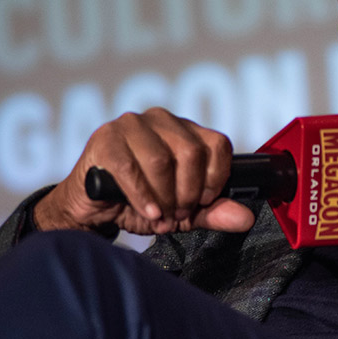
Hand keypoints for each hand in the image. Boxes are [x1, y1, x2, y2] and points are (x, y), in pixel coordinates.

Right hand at [34, 107, 255, 235]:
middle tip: (177, 213)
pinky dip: (142, 194)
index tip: (203, 201)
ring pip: (162, 159)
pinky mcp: (105, 138)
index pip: (218, 144)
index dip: (215, 177)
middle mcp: (161, 120)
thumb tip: (245, 218)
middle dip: (187, 192)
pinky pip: (130, 166)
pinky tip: (146, 210)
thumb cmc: (139, 202)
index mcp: (185, 130)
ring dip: (164, 196)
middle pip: (191, 152)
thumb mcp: (183, 211)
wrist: (92, 208)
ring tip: (159, 215)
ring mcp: (131, 124)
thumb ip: (213, 212)